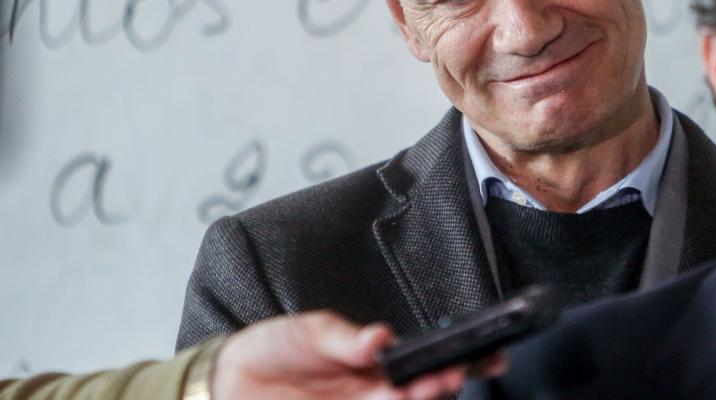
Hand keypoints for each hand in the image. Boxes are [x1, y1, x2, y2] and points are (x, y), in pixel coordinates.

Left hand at [210, 311, 506, 399]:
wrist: (225, 381)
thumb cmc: (272, 348)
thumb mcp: (308, 331)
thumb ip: (344, 338)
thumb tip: (379, 336)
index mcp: (374, 362)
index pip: (424, 363)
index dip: (457, 361)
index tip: (481, 356)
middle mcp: (372, 392)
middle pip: (419, 393)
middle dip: (440, 385)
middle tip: (447, 375)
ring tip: (423, 389)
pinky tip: (397, 398)